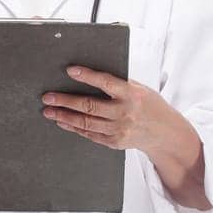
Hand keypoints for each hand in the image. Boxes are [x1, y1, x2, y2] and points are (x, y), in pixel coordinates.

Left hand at [42, 64, 211, 210]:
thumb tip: (89, 76)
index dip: (87, 76)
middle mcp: (124, 113)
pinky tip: (62, 121)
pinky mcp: (114, 142)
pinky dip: (74, 128)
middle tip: (48, 97)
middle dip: (65, 101)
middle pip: (89, 106)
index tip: (70, 70)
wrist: (164, 133)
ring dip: (64, 116)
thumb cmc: (150, 106)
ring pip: (86, 123)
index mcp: (131, 94)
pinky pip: (90, 134)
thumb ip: (118, 84)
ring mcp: (119, 130)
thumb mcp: (139, 89)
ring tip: (49, 110)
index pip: (106, 82)